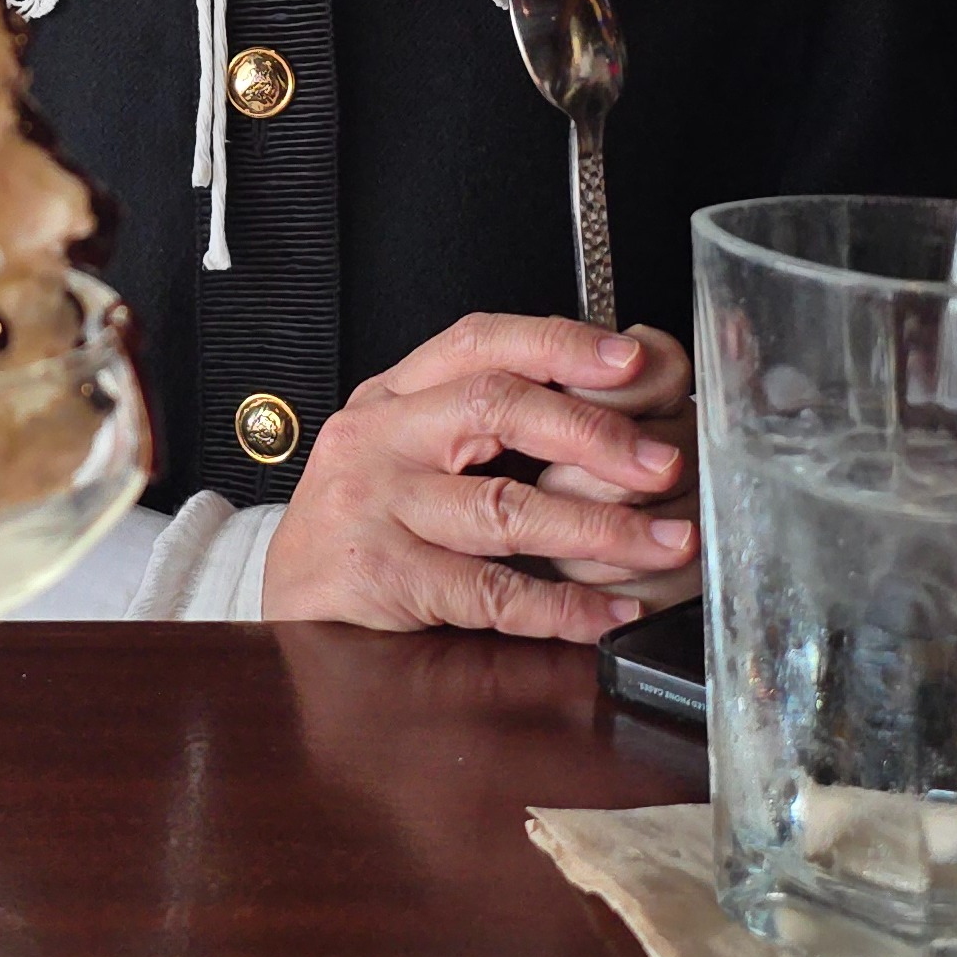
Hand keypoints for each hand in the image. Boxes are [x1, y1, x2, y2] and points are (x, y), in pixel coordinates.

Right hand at [261, 317, 696, 639]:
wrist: (291, 600)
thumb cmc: (369, 522)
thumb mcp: (410, 450)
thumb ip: (488, 424)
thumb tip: (620, 413)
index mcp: (395, 394)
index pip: (481, 343)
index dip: (561, 345)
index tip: (635, 361)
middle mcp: (378, 436)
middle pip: (494, 408)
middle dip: (594, 433)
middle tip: (664, 463)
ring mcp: (372, 505)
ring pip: (502, 508)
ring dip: (600, 530)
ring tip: (665, 544)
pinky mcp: (380, 576)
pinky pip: (487, 592)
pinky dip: (559, 606)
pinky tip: (608, 612)